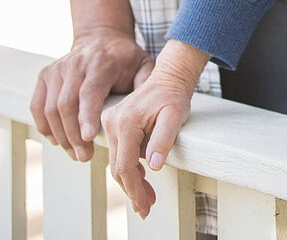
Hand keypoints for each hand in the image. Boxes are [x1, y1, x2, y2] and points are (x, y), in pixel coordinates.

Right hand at [30, 28, 152, 161]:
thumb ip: (146, 86)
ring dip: (61, 135)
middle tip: (85, 156)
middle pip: (66, 105)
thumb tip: (150, 112)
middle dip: (74, 135)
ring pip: (50, 109)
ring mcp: (58, 69)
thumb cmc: (125, 58)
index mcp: (101, 62)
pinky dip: (45, 126)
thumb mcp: (143, 65)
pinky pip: (37, 106)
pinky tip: (59, 139)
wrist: (101, 37)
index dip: (87, 116)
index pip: (89, 91)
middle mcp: (76, 63)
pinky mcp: (45, 75)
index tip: (89, 138)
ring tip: (76, 152)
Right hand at [103, 39, 207, 218]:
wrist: (168, 77)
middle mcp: (112, 122)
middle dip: (133, 190)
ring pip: (117, 162)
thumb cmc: (173, 95)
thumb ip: (164, 139)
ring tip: (147, 198)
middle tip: (147, 208)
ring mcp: (110, 123)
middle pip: (119, 167)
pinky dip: (129, 169)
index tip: (144, 205)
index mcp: (126, 121)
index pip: (125, 165)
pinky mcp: (113, 124)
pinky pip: (118, 153)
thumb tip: (154, 165)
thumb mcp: (175, 115)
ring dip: (131, 182)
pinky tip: (141, 179)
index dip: (134, 189)